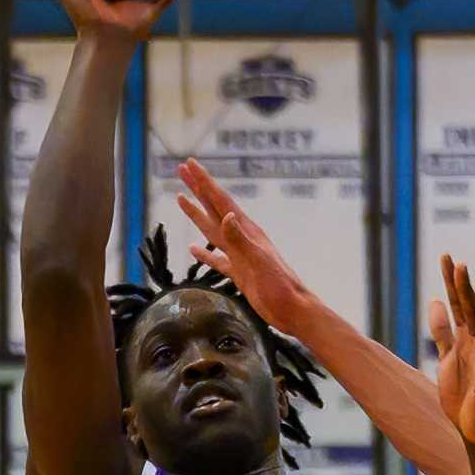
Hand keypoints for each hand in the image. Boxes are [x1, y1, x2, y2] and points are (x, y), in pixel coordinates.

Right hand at [178, 159, 313, 330]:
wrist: (293, 310)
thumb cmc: (279, 286)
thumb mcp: (258, 261)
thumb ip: (240, 240)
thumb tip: (227, 216)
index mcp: (246, 231)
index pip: (220, 201)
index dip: (203, 182)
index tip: (188, 164)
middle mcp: (242, 239)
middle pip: (214, 208)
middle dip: (198, 188)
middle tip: (182, 169)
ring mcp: (240, 255)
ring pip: (212, 229)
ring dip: (197, 214)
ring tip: (181, 199)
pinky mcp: (240, 273)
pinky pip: (217, 259)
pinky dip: (204, 253)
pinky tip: (193, 249)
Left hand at [429, 256, 474, 449]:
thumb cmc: (463, 395)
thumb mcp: (446, 358)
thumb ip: (442, 331)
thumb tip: (435, 301)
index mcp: (464, 339)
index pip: (458, 304)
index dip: (451, 282)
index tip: (447, 257)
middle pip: (470, 311)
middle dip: (463, 289)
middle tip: (459, 264)